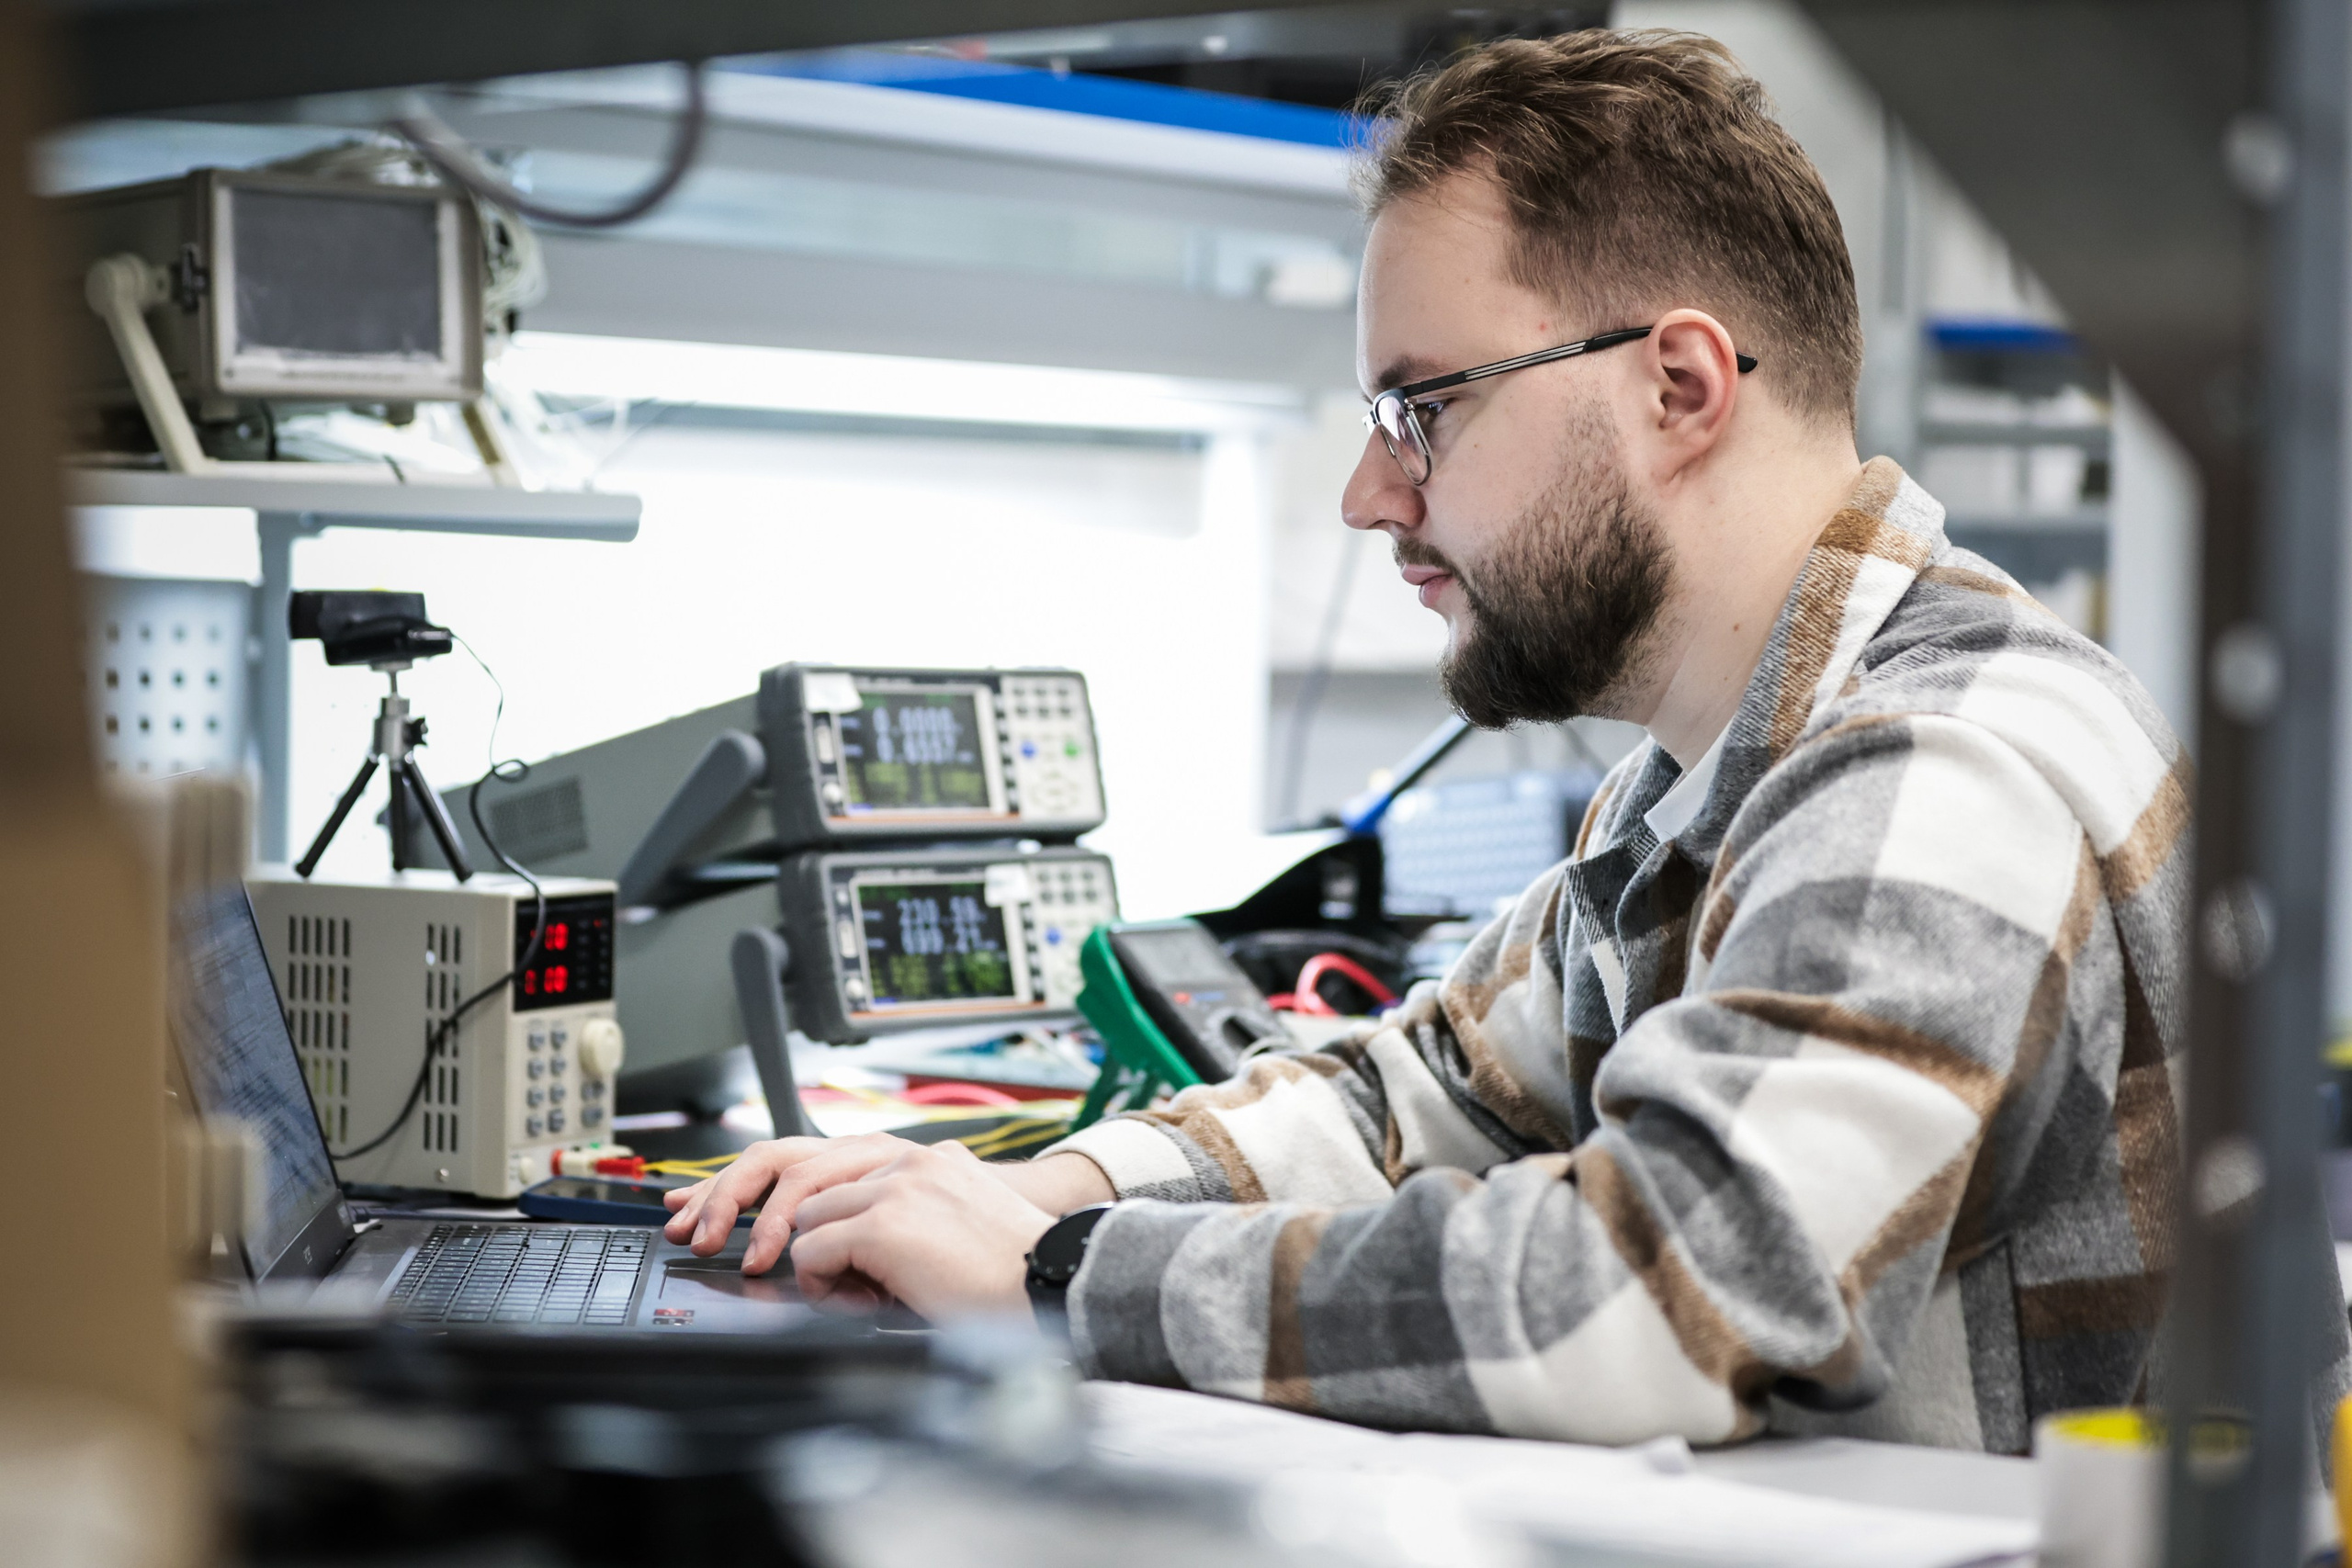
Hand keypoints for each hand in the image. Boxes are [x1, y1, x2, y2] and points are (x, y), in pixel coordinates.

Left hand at [663, 1138, 1116, 1278]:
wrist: (1058, 1282)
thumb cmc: (1011, 1277)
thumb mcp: (944, 1237)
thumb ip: (890, 1227)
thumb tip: (824, 1255)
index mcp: (917, 1158)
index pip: (814, 1154)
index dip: (750, 1178)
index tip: (703, 1201)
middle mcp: (901, 1157)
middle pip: (785, 1163)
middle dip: (727, 1197)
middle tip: (695, 1232)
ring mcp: (892, 1181)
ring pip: (802, 1219)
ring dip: (806, 1263)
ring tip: (839, 1292)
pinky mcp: (884, 1218)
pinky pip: (813, 1253)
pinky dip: (823, 1285)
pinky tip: (859, 1298)